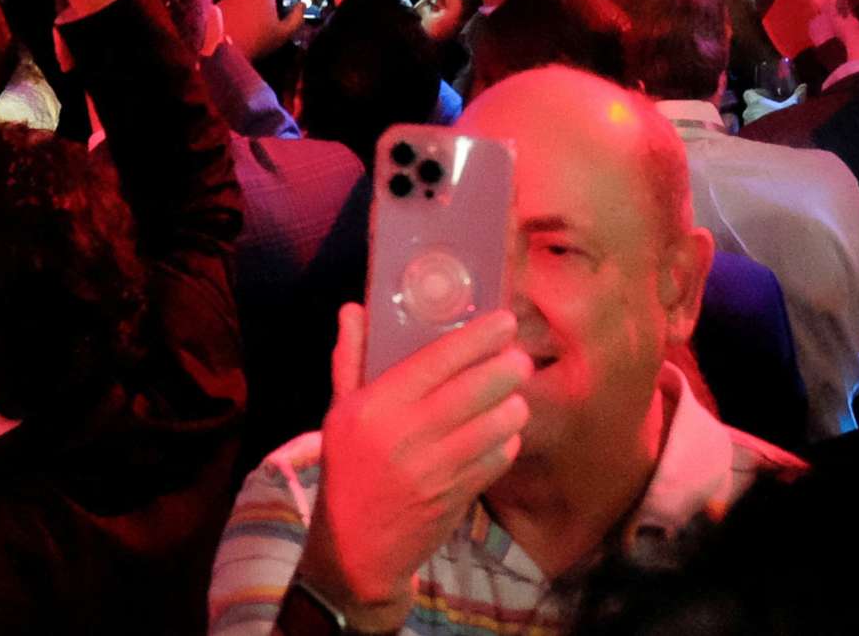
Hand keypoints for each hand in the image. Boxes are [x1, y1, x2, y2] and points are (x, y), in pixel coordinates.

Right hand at [302, 307, 529, 626]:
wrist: (355, 549)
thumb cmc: (348, 470)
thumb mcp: (339, 413)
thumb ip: (350, 359)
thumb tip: (354, 310)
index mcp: (375, 406)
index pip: (437, 359)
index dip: (478, 337)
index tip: (503, 322)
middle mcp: (406, 434)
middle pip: (476, 389)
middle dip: (509, 368)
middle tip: (520, 358)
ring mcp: (435, 469)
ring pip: (495, 424)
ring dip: (514, 406)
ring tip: (514, 395)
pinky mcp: (456, 497)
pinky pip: (497, 459)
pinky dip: (507, 441)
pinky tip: (503, 433)